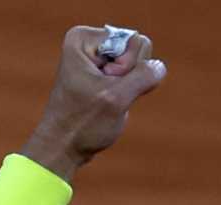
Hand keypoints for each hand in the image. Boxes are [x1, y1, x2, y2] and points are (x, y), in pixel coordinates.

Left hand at [22, 26, 165, 180]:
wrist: (62, 148)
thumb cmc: (81, 125)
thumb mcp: (117, 98)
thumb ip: (144, 76)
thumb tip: (158, 67)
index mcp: (82, 39)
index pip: (134, 41)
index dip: (125, 68)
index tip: (101, 86)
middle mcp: (88, 43)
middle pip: (138, 48)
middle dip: (127, 76)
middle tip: (103, 95)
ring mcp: (97, 57)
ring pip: (140, 62)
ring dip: (128, 86)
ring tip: (103, 100)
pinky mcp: (104, 73)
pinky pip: (134, 74)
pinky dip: (127, 91)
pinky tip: (107, 102)